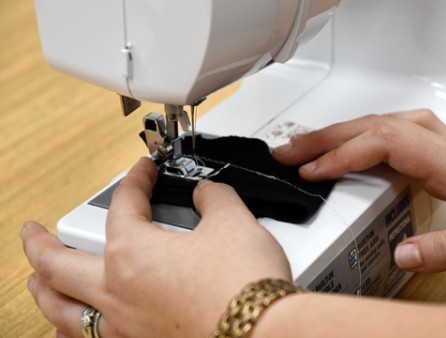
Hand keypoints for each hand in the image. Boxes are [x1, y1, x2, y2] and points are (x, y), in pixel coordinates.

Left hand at [21, 157, 290, 336]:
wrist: (265, 333)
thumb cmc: (243, 285)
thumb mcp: (233, 222)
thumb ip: (214, 199)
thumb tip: (208, 193)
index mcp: (132, 253)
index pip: (123, 205)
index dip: (135, 180)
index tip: (143, 172)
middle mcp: (117, 293)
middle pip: (57, 265)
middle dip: (39, 244)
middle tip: (29, 232)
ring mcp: (125, 328)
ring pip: (61, 312)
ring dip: (42, 292)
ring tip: (34, 282)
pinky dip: (71, 334)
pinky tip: (73, 331)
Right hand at [274, 110, 445, 278]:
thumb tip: (400, 253)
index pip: (387, 144)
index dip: (345, 154)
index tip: (312, 172)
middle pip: (377, 125)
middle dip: (327, 136)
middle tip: (288, 152)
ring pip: (385, 123)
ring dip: (343, 131)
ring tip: (310, 146)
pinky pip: (397, 134)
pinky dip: (366, 136)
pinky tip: (358, 147)